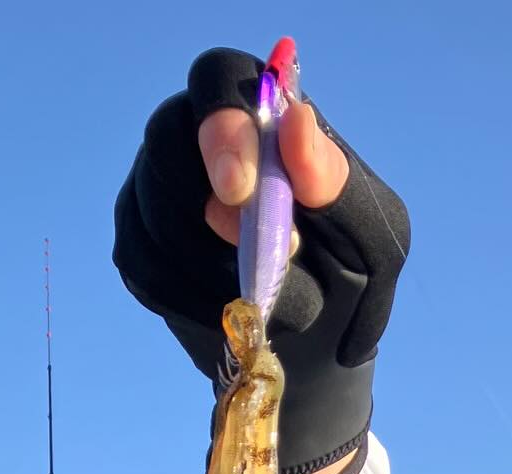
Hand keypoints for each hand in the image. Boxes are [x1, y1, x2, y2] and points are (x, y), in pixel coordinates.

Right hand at [113, 48, 409, 473]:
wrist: (317, 356)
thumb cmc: (350, 284)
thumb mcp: (372, 242)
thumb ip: (340, 188)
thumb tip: (297, 125)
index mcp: (259, 117)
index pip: (216, 80)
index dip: (219, 129)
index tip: (239, 193)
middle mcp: (195, 138)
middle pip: (166, 143)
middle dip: (211, 209)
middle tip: (264, 256)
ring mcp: (158, 192)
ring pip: (156, 212)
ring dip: (214, 266)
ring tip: (263, 292)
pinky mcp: (139, 249)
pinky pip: (147, 266)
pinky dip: (194, 298)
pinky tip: (229, 310)